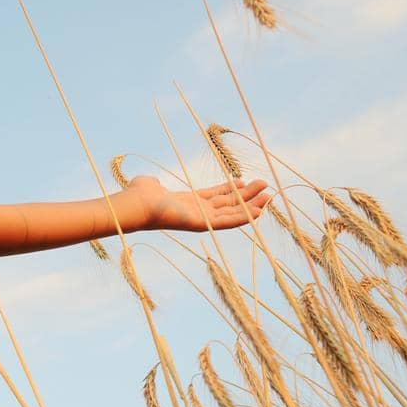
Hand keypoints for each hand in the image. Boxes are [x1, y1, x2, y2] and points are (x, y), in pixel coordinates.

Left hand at [125, 174, 272, 232]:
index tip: (244, 182)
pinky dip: (244, 217)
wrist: (136, 204)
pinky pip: (229, 221)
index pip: (214, 196)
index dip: (230, 189)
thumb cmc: (139, 195)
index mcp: (188, 202)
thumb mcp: (150, 185)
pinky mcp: (204, 224)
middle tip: (265, 186)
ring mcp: (202, 219)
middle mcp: (198, 211)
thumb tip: (149, 183)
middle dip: (247, 196)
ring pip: (233, 212)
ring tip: (269, 195)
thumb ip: (153, 184)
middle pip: (228, 203)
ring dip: (252, 205)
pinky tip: (259, 211)